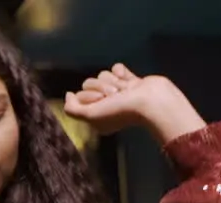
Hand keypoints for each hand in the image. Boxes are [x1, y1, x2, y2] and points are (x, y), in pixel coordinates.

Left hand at [63, 64, 204, 143]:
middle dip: (101, 87)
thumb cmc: (120, 111)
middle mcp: (105, 104)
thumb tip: (69, 95)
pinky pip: (117, 69)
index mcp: (95, 115)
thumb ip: (72, 109)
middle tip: (114, 96)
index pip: (80, 95)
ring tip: (124, 90)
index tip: (101, 101)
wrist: (151, 101)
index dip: (89, 95)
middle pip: (90, 83)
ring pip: (103, 75)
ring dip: (112, 81)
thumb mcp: (89, 115)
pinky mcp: (129, 81)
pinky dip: (121, 72)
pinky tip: (127, 80)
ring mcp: (118, 92)